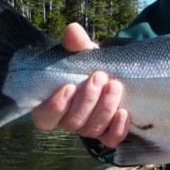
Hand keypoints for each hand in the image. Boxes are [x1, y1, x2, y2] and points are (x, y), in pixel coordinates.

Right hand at [31, 23, 129, 148]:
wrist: (114, 72)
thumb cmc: (90, 65)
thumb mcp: (83, 54)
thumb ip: (76, 45)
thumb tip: (72, 30)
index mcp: (54, 104)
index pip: (45, 118)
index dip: (55, 106)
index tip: (69, 86)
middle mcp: (69, 120)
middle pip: (72, 122)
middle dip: (87, 100)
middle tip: (100, 77)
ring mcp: (89, 128)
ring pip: (92, 130)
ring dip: (104, 108)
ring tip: (115, 86)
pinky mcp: (108, 132)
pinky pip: (111, 139)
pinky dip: (118, 129)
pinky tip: (124, 112)